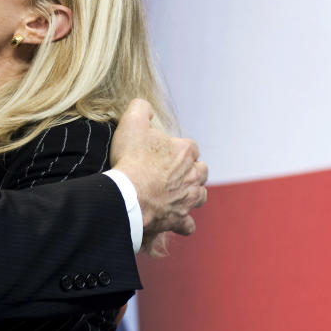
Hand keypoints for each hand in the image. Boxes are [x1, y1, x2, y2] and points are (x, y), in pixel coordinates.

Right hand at [110, 99, 207, 245]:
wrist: (128, 196)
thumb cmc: (131, 160)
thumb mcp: (132, 123)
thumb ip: (140, 109)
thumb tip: (144, 106)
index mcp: (184, 152)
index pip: (191, 147)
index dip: (179, 148)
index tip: (164, 152)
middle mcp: (192, 176)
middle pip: (201, 171)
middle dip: (192, 171)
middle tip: (173, 173)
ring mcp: (187, 199)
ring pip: (200, 196)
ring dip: (192, 195)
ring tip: (178, 194)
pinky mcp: (178, 219)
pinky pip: (188, 224)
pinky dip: (183, 223)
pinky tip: (174, 219)